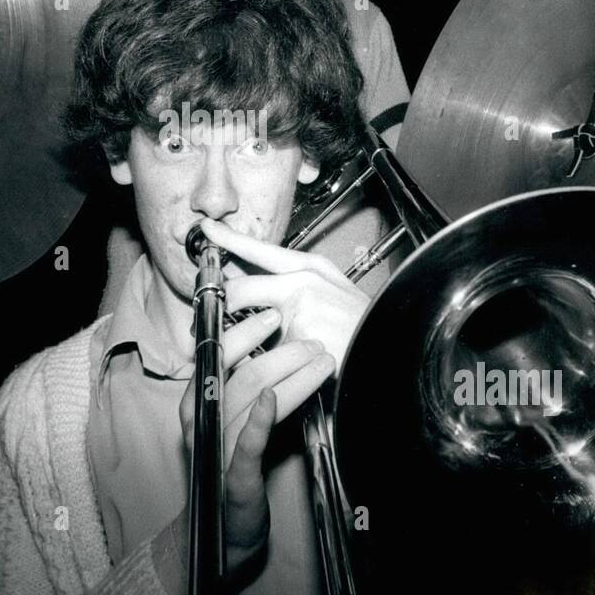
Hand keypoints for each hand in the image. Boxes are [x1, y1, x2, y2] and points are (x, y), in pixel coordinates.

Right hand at [177, 307, 333, 577]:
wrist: (225, 532)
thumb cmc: (236, 468)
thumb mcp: (240, 423)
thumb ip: (253, 390)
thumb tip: (286, 350)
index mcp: (199, 403)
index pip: (217, 356)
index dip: (245, 332)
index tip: (274, 315)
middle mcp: (201, 421)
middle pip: (242, 374)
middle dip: (283, 353)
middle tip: (315, 343)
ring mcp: (215, 449)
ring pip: (251, 400)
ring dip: (290, 377)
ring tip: (322, 362)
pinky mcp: (234, 478)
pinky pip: (245, 444)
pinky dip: (260, 419)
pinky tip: (276, 400)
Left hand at [200, 216, 369, 371]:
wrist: (389, 347)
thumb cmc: (361, 323)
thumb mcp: (330, 291)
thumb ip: (292, 286)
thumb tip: (252, 289)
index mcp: (309, 267)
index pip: (260, 249)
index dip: (228, 239)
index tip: (206, 230)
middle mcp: (302, 280)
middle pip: (240, 286)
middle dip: (221, 304)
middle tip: (208, 314)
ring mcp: (299, 307)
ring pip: (253, 325)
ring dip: (250, 342)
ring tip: (268, 352)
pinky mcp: (298, 336)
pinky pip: (270, 353)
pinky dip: (274, 363)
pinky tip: (297, 364)